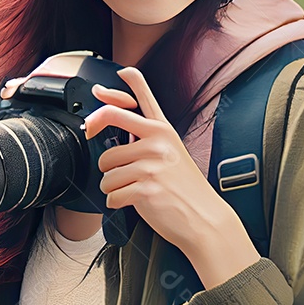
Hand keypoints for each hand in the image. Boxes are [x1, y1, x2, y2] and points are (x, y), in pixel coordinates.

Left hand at [87, 67, 259, 287]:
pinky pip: (111, 196)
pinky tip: (136, 204)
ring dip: (113, 186)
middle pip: (108, 124)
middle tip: (112, 163)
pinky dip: (118, 204)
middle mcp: (157, 141)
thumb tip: (113, 125)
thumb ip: (146, 137)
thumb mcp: (171, 152)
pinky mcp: (145, 189)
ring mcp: (151, 165)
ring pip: (105, 170)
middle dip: (105, 149)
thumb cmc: (185, 188)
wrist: (203, 217)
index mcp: (163, 130)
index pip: (141, 96)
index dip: (117, 87)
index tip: (100, 87)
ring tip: (136, 190)